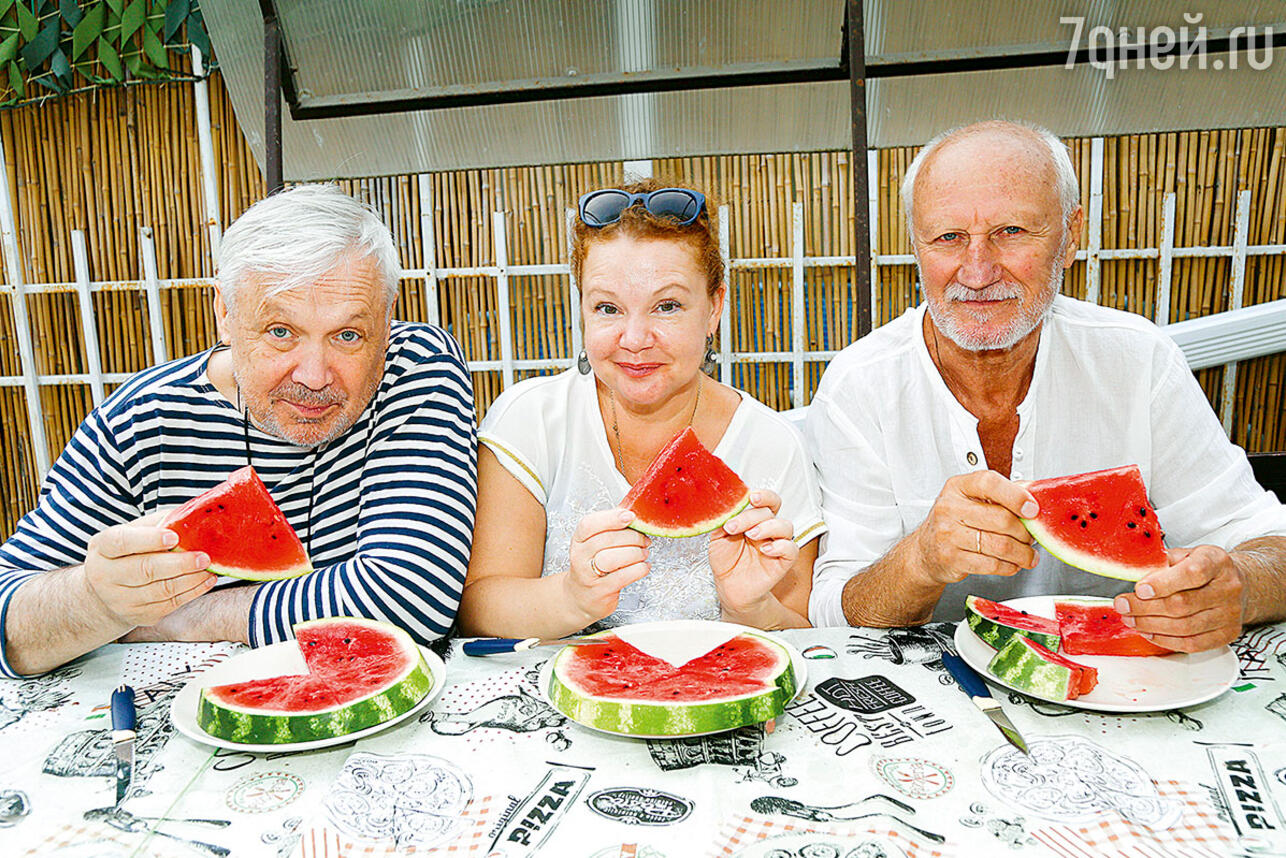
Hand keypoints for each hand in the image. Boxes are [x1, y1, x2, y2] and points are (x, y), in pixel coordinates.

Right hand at [84, 511, 216, 629]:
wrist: (109, 591)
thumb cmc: (131, 552)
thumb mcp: (136, 531)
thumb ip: (160, 523)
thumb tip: (196, 516)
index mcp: (102, 547)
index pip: (121, 542)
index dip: (148, 540)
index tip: (174, 537)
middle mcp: (105, 575)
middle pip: (144, 570)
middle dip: (179, 564)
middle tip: (204, 557)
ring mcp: (120, 599)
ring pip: (160, 590)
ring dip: (191, 579)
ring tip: (210, 568)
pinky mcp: (138, 615)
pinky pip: (169, 604)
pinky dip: (192, 592)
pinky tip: (206, 580)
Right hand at [564, 508, 650, 623]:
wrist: (580, 597)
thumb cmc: (593, 567)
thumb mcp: (595, 545)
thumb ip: (611, 530)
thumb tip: (632, 513)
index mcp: (579, 540)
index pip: (589, 524)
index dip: (610, 518)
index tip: (630, 516)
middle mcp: (580, 557)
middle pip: (606, 539)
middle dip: (632, 537)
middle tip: (644, 539)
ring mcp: (588, 575)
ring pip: (612, 558)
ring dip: (635, 553)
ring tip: (643, 553)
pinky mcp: (600, 591)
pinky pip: (622, 577)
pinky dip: (638, 569)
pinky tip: (643, 567)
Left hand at [710, 490, 797, 619]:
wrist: (729, 587)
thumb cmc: (725, 561)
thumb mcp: (717, 538)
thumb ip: (722, 521)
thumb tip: (723, 506)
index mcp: (754, 520)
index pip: (766, 501)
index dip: (763, 496)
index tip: (751, 497)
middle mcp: (768, 529)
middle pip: (770, 512)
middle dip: (751, 516)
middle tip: (734, 527)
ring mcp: (777, 544)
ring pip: (786, 526)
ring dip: (768, 527)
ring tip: (751, 535)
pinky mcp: (783, 561)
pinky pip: (791, 549)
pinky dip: (780, 546)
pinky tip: (765, 549)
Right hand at [913, 471, 1039, 585]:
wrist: (925, 550)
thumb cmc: (952, 522)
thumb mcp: (970, 499)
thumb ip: (1001, 493)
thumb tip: (1035, 492)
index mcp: (958, 487)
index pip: (989, 483)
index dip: (1016, 496)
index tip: (1032, 509)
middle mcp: (950, 508)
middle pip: (1001, 519)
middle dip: (1025, 532)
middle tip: (1031, 537)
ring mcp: (948, 534)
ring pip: (1000, 545)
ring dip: (1022, 554)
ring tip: (1027, 555)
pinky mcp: (952, 559)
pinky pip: (992, 565)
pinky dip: (1009, 567)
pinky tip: (1012, 564)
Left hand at [1113, 546, 1245, 651]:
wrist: (1237, 583)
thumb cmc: (1204, 567)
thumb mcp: (1184, 554)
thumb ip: (1161, 562)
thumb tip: (1132, 574)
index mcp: (1217, 561)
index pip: (1192, 573)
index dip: (1163, 583)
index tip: (1139, 589)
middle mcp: (1229, 588)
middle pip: (1183, 603)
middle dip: (1146, 607)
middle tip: (1123, 606)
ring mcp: (1231, 613)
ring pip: (1185, 626)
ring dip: (1151, 625)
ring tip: (1131, 619)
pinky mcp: (1227, 634)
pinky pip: (1193, 644)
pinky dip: (1166, 640)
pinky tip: (1149, 632)